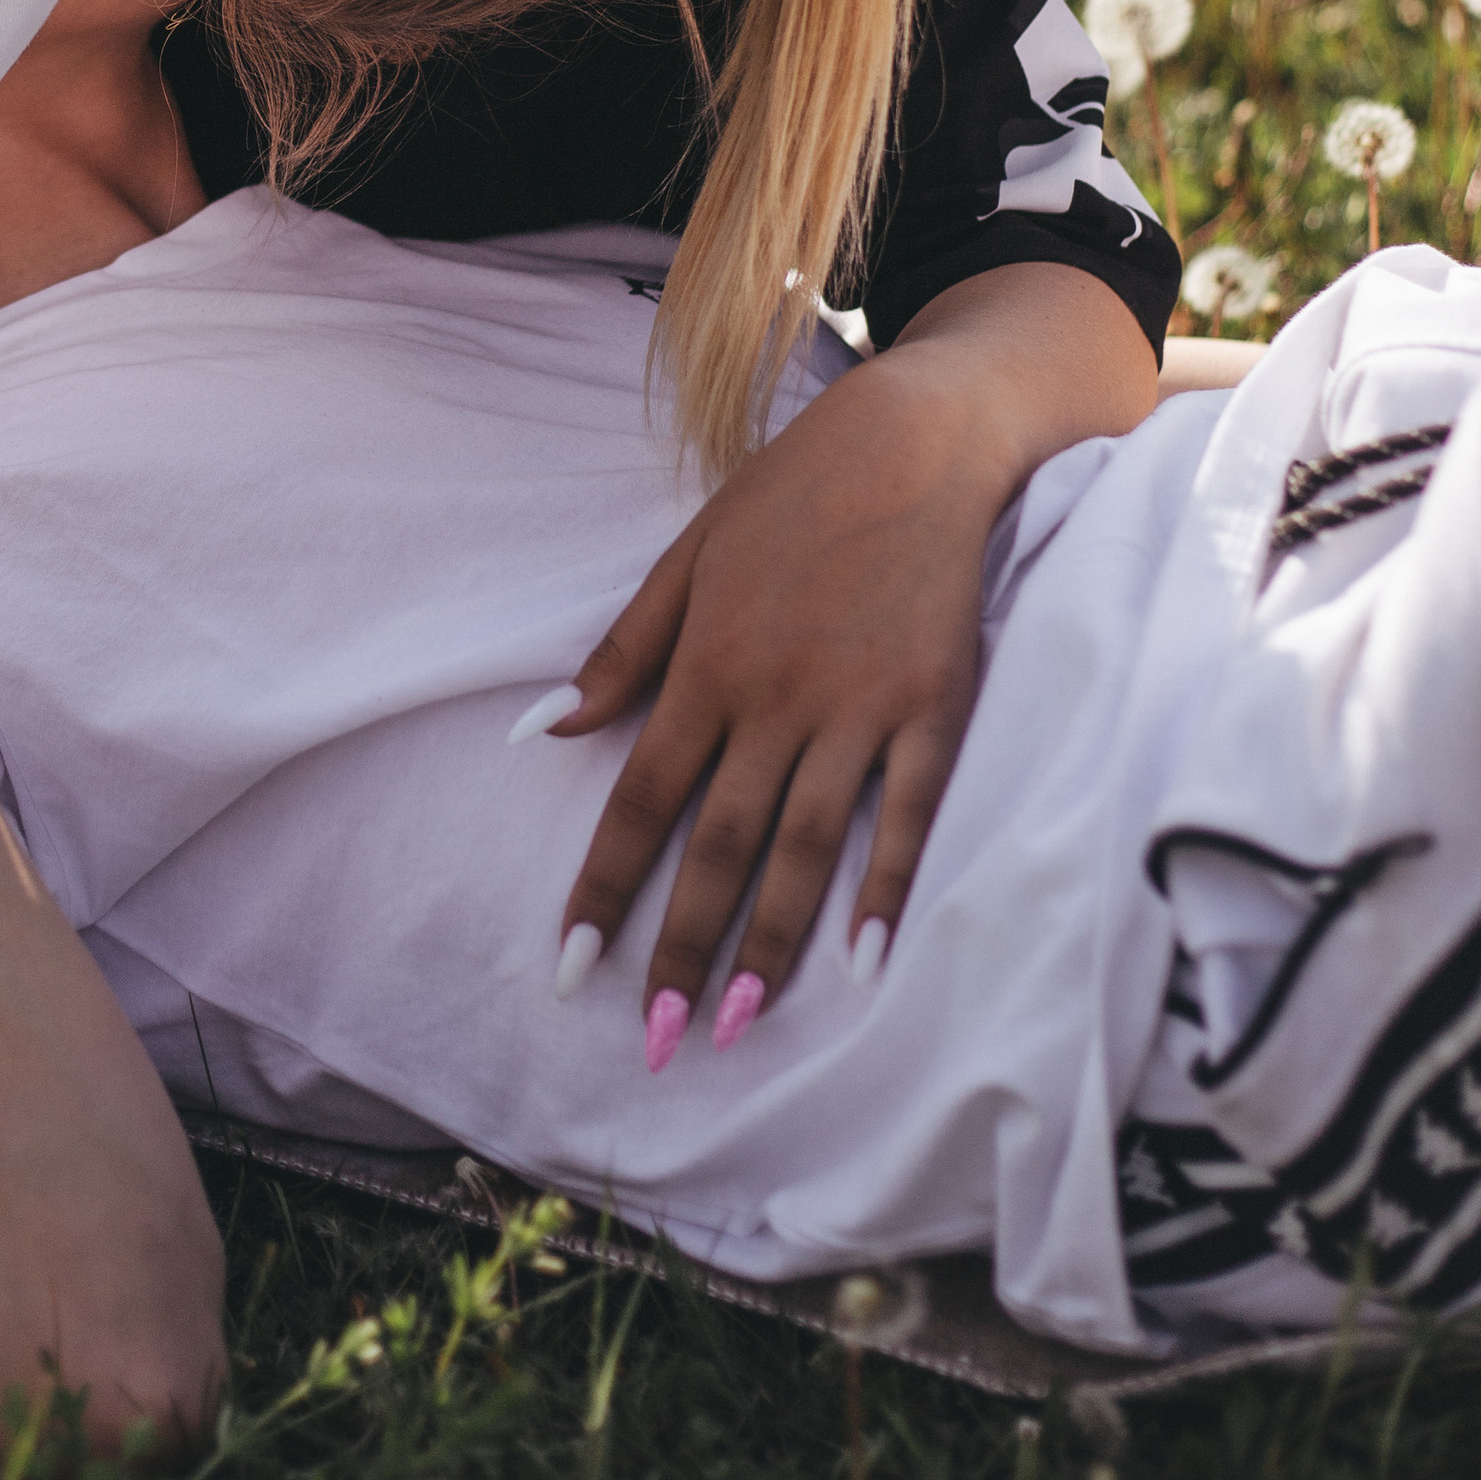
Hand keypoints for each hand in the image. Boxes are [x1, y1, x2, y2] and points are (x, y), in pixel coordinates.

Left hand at [548, 265, 1159, 1054]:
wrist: (918, 441)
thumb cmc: (794, 495)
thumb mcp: (690, 556)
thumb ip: (625, 650)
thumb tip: (547, 731)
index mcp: (707, 665)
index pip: (642, 799)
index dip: (605, 888)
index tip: (571, 968)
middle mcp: (776, 699)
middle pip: (721, 844)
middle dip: (684, 948)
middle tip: (656, 1038)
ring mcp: (859, 708)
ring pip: (807, 846)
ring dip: (772, 943)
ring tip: (741, 1025)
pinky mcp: (933, 708)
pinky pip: (908, 815)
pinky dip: (886, 887)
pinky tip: (863, 961)